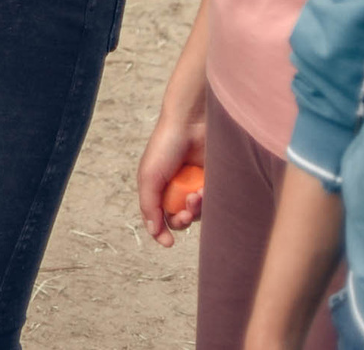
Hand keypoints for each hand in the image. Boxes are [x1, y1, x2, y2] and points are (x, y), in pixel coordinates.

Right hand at [136, 111, 206, 246]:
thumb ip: (149, 205)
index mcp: (158, 186)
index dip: (161, 231)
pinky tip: (205, 190)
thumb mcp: (149, 176)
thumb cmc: (166, 144)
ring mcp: (196, 184)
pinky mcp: (214, 181)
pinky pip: (214, 201)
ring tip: (196, 195)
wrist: (192, 121)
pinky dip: (209, 200)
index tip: (167, 242)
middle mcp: (177, 188)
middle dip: (182, 220)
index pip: (159, 217)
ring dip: (196, 209)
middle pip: (180, 218)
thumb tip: (153, 232)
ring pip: (198, 213)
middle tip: (186, 213)